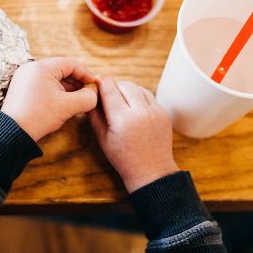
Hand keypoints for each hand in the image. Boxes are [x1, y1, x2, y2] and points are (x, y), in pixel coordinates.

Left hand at [2, 57, 98, 142]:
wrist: (12, 133)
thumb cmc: (38, 117)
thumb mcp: (68, 107)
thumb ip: (86, 98)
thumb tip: (94, 94)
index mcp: (43, 67)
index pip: (71, 64)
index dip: (85, 74)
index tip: (93, 85)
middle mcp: (31, 68)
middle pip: (60, 69)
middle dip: (75, 82)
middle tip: (86, 93)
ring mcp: (24, 77)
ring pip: (51, 77)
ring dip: (65, 87)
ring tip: (75, 100)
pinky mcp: (20, 88)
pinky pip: (41, 84)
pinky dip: (53, 91)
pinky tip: (60, 102)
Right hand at [89, 77, 179, 192]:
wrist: (150, 171)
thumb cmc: (123, 159)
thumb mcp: (103, 139)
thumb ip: (95, 116)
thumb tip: (90, 97)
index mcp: (122, 120)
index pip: (109, 89)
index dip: (101, 82)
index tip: (95, 81)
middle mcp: (140, 112)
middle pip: (124, 85)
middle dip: (114, 86)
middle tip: (106, 93)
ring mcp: (155, 111)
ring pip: (137, 88)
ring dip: (127, 90)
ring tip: (120, 100)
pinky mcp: (163, 113)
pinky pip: (148, 96)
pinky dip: (138, 97)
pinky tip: (132, 106)